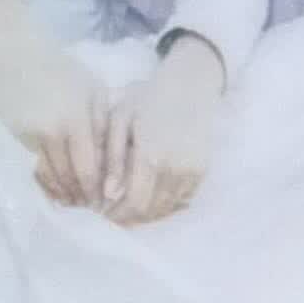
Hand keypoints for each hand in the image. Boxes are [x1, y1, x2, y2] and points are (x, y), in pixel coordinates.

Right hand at [0, 35, 110, 205]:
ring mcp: (34, 135)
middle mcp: (56, 131)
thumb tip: (110, 160)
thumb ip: (103, 123)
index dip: (97, 189)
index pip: (90, 167)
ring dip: (63, 193)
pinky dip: (47, 180)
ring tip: (73, 203)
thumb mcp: (92, 89)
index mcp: (79, 119)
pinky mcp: (19, 137)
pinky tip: (55, 186)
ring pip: (51, 175)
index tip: (105, 203)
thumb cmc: (61, 69)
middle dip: (82, 197)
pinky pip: (37, 166)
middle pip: (71, 176)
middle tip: (91, 209)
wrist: (16, 54)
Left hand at [100, 37, 224, 226]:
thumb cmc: (145, 98)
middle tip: (111, 214)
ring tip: (127, 208)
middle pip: (150, 210)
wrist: (188, 85)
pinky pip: (181, 200)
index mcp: (150, 155)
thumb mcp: (120, 120)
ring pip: (166, 208)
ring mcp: (191, 171)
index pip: (134, 202)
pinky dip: (164, 206)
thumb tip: (108, 194)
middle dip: (128, 217)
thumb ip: (114, 159)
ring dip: (146, 214)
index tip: (102, 215)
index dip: (117, 215)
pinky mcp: (201, 170)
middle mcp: (174, 168)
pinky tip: (148, 198)